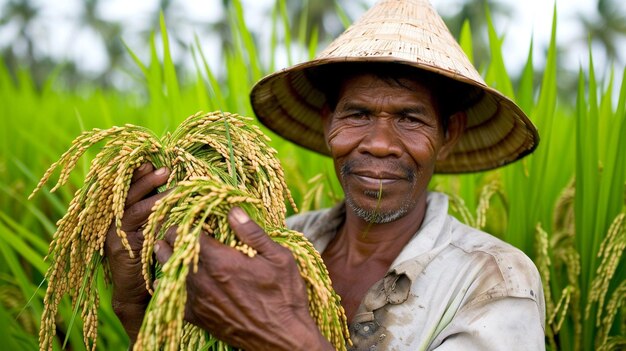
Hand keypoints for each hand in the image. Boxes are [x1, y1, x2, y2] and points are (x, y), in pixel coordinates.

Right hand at [104, 163, 169, 342]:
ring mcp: (114, 233)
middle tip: (165, 169)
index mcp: (119, 212)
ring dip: (155, 196)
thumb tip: (175, 183)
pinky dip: (157, 220)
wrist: (135, 292)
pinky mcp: (121, 247)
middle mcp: (112, 220)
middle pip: (127, 193)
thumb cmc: (149, 256)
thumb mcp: (151, 228)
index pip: (126, 186)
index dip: (138, 173)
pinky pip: (140, 229)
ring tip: (176, 188)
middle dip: (146, 180)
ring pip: (135, 209)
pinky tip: (173, 214)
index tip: (152, 159)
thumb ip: (155, 209)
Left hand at [154, 207, 333, 350]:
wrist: (282, 339)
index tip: (191, 215)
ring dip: (167, 258)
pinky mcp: (197, 317)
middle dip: (172, 237)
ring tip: (170, 249)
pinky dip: (168, 285)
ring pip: (167, 272)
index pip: (187, 232)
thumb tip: (233, 209)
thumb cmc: (285, 296)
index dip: (186, 220)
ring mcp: (197, 300)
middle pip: (170, 250)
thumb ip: (253, 233)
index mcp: (221, 261)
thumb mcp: (279, 258)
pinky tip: (174, 279)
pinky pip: (172, 297)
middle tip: (178, 230)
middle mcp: (202, 280)